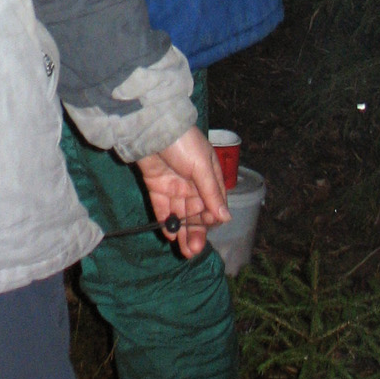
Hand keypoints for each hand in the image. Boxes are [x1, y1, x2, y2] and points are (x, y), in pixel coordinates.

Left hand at [137, 125, 229, 259]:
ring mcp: (174, 186)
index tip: (207, 225)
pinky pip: (162, 207)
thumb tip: (226, 218)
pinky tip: (169, 234)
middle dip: (196, 232)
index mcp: (210, 178)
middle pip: (197, 214)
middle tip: (193, 251)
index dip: (211, 219)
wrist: (153, 127)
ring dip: (182, 232)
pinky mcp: (156, 186)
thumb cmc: (184, 142)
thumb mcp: (201, 167)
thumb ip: (211, 193)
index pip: (214, 206)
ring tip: (184, 251)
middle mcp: (193, 185)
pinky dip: (165, 221)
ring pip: (180, 214)